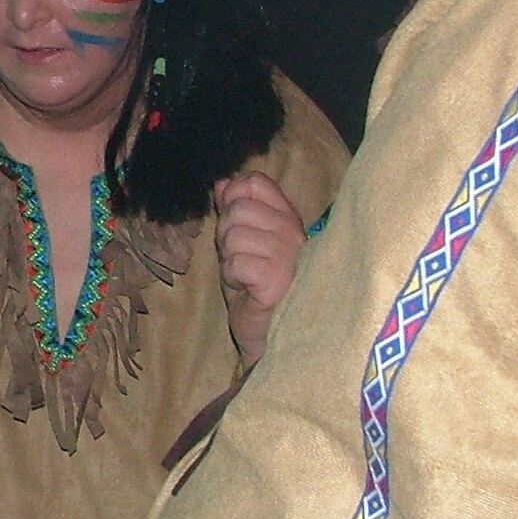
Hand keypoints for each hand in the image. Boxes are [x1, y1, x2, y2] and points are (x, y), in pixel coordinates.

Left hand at [214, 172, 306, 365]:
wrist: (268, 336)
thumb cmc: (255, 290)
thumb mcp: (240, 244)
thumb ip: (233, 212)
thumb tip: (222, 184)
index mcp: (288, 218)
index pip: (255, 182)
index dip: (233, 198)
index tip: (235, 227)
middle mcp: (295, 232)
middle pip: (238, 209)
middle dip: (226, 237)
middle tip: (240, 261)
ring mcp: (291, 255)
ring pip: (234, 235)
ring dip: (229, 261)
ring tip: (245, 278)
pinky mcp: (280, 280)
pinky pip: (236, 262)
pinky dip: (233, 278)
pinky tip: (248, 291)